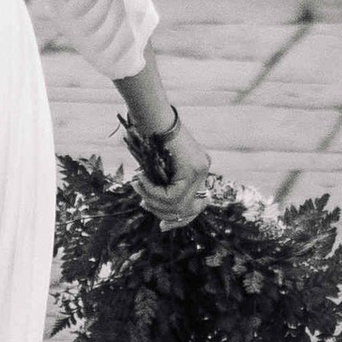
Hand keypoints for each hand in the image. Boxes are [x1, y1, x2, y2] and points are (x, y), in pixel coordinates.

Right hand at [124, 108, 216, 230]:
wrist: (152, 116)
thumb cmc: (149, 137)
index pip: (195, 207)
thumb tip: (153, 208)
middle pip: (188, 210)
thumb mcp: (157, 166)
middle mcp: (203, 171)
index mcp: (197, 171)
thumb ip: (162, 185)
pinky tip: (142, 179)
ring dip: (153, 199)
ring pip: (178, 204)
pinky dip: (153, 191)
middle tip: (143, 202)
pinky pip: (173, 195)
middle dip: (162, 212)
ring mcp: (200, 170)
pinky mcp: (193, 168)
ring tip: (138, 185)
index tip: (162, 226)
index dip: (179, 221)